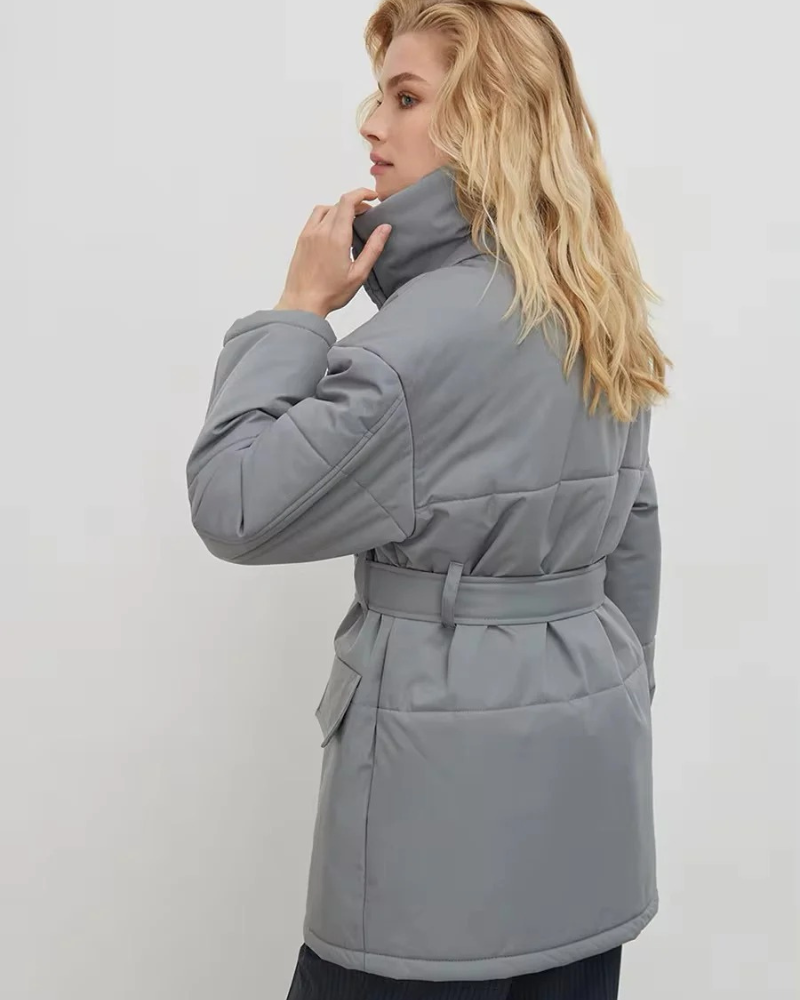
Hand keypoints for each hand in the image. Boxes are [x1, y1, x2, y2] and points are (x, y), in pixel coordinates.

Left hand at [275, 188, 391, 317]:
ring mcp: (308, 233)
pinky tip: (334, 229)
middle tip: (367, 215)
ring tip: (351, 220)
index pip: (348, 201)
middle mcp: (320, 231)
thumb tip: (385, 228)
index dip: (362, 193)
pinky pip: (315, 218)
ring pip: (326, 208)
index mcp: (336, 237)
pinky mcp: (301, 239)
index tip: (373, 197)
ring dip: (340, 208)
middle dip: (356, 203)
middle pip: (339, 203)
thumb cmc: (330, 293)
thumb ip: (373, 248)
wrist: (302, 303)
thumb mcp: (358, 274)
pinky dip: (327, 215)